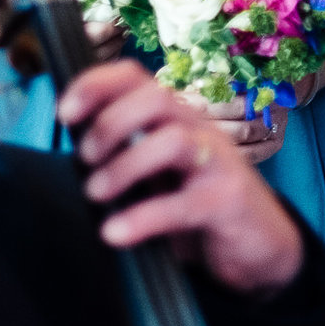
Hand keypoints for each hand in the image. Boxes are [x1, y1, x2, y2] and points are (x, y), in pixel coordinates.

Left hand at [58, 60, 304, 296]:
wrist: (261, 248)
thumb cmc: (200, 207)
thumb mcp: (160, 176)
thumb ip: (126, 158)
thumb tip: (73, 153)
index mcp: (176, 118)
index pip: (136, 78)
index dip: (96, 85)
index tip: (64, 113)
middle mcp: (198, 130)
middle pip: (155, 98)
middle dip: (110, 123)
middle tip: (85, 158)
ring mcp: (218, 163)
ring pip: (173, 141)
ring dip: (124, 166)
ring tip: (97, 193)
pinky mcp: (228, 201)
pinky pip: (184, 204)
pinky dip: (143, 218)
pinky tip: (115, 233)